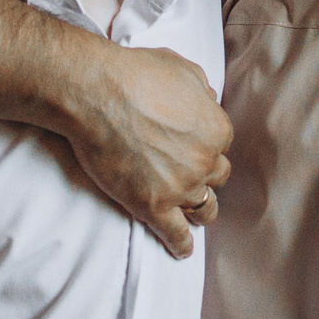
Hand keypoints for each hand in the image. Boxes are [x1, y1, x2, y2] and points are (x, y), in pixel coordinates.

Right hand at [64, 39, 232, 259]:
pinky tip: (183, 250)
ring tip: (195, 215)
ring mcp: (181, 187)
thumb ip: (201, 88)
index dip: (205, 144)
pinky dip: (181, 244)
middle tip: (189, 174)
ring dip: (201, 210)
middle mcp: (205, 161)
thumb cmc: (136, 74)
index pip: (221, 144)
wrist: (97, 94)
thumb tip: (208, 100)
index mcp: (216, 128)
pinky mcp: (153, 207)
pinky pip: (176, 235)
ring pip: (204, 208)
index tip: (192, 145)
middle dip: (204, 175)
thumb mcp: (181, 68)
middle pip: (216, 177)